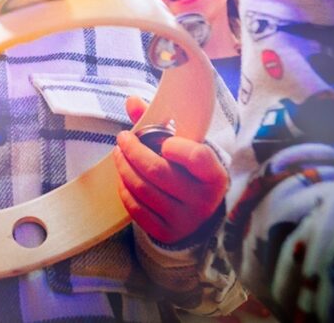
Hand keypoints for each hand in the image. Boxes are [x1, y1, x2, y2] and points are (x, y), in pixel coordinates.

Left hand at [112, 96, 227, 242]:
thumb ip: (159, 123)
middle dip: (133, 151)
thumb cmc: (189, 172)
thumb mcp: (185, 148)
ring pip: (143, 189)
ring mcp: (185, 220)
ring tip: (118, 154)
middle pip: (158, 171)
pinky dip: (124, 189)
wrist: (198, 212)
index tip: (162, 141)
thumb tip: (131, 101)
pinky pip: (136, 208)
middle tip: (122, 138)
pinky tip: (123, 177)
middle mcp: (203, 201)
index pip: (197, 157)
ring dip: (124, 167)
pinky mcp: (166, 232)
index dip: (176, 146)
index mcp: (214, 175)